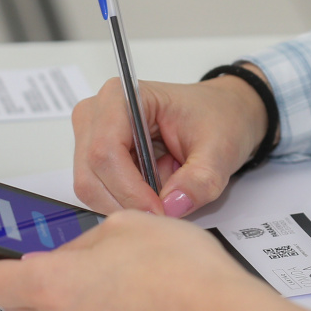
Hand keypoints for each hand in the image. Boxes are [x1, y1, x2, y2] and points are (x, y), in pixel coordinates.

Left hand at [0, 211, 310, 310]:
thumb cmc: (182, 271)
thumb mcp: (126, 224)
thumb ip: (87, 236)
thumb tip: (80, 249)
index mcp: (54, 285)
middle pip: (16, 303)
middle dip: (15, 278)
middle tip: (32, 254)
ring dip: (57, 293)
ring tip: (91, 266)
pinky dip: (89, 310)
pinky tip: (122, 290)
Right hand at [72, 64, 271, 216]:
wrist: (220, 114)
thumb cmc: (217, 118)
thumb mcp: (220, 149)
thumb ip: (200, 179)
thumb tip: (173, 205)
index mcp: (123, 97)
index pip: (107, 150)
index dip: (129, 188)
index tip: (160, 210)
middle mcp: (98, 113)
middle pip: (91, 174)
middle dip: (126, 201)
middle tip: (164, 213)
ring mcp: (91, 135)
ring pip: (91, 188)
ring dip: (126, 203)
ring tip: (164, 193)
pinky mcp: (95, 157)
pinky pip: (99, 192)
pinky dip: (125, 202)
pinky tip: (153, 192)